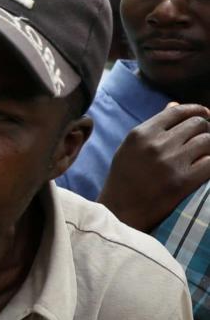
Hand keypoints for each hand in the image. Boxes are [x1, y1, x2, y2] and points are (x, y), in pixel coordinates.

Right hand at [98, 103, 209, 230]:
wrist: (119, 214)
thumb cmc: (123, 181)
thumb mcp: (129, 149)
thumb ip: (153, 128)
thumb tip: (175, 105)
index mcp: (141, 134)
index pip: (177, 111)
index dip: (197, 110)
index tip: (207, 114)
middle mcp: (156, 144)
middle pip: (197, 124)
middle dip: (205, 130)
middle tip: (203, 141)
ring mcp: (170, 162)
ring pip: (207, 140)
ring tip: (203, 155)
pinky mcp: (183, 181)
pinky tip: (207, 167)